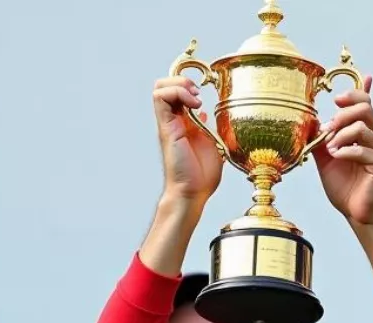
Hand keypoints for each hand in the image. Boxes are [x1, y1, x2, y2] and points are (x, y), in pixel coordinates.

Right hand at [151, 75, 222, 205]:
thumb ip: (208, 127)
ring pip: (160, 87)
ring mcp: (168, 123)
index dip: (187, 84)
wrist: (192, 192)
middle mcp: (173, 121)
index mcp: (184, 123)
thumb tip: (204, 112)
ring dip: (179, 84)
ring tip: (195, 98)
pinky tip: (193, 105)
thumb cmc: (201, 176)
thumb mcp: (212, 144)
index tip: (204, 93)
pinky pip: (161, 98)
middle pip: (164, 85)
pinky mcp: (166, 127)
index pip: (177, 92)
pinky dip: (177, 92)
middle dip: (181, 80)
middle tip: (197, 93)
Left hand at [314, 78, 372, 226]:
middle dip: (342, 115)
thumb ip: (321, 139)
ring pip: (362, 127)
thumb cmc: (346, 188)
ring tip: (330, 150)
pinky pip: (362, 150)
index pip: (365, 102)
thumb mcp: (327, 159)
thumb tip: (312, 122)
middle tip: (327, 130)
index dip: (353, 94)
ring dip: (340, 135)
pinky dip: (345, 151)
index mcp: (367, 132)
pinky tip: (337, 157)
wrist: (356, 212)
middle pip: (364, 108)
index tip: (336, 99)